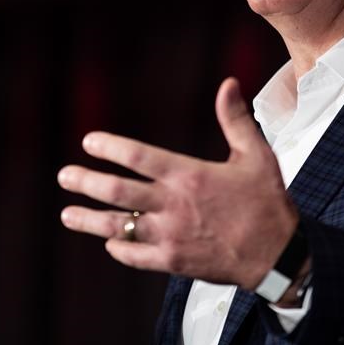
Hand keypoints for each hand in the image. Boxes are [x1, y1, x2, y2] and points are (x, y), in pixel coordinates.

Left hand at [58, 77, 298, 289]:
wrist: (279, 254)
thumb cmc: (267, 201)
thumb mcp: (256, 154)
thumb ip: (235, 119)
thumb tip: (228, 83)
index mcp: (190, 175)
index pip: (138, 157)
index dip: (110, 148)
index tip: (89, 142)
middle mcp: (175, 205)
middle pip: (118, 192)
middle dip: (87, 183)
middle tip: (64, 176)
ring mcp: (172, 236)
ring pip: (120, 227)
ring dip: (90, 220)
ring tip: (67, 214)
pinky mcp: (174, 261)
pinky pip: (137, 256)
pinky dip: (120, 249)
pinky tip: (109, 242)